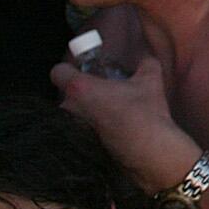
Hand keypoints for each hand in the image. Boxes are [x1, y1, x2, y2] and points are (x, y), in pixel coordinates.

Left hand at [53, 55, 196, 190]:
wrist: (149, 150)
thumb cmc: (144, 112)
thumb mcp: (150, 80)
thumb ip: (146, 63)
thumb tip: (146, 58)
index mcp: (80, 88)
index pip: (58, 72)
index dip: (69, 69)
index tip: (84, 71)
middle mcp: (70, 109)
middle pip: (65, 94)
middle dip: (81, 93)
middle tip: (103, 92)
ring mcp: (73, 130)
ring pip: (72, 114)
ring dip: (85, 111)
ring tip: (108, 112)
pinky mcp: (81, 146)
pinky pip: (79, 131)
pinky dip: (91, 128)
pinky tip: (111, 129)